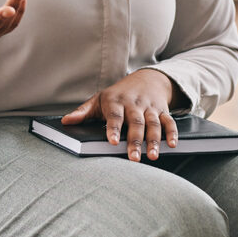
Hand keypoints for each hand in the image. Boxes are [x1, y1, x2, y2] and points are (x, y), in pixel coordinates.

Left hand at [61, 69, 178, 161]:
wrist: (147, 78)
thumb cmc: (118, 94)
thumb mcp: (99, 99)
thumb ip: (83, 112)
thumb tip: (66, 121)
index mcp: (116, 101)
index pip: (114, 115)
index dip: (113, 128)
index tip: (113, 141)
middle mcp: (134, 104)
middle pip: (135, 123)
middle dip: (135, 141)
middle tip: (134, 158)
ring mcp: (149, 108)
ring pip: (153, 124)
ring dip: (154, 140)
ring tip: (152, 156)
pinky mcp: (162, 111)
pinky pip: (169, 122)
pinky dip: (172, 133)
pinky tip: (171, 145)